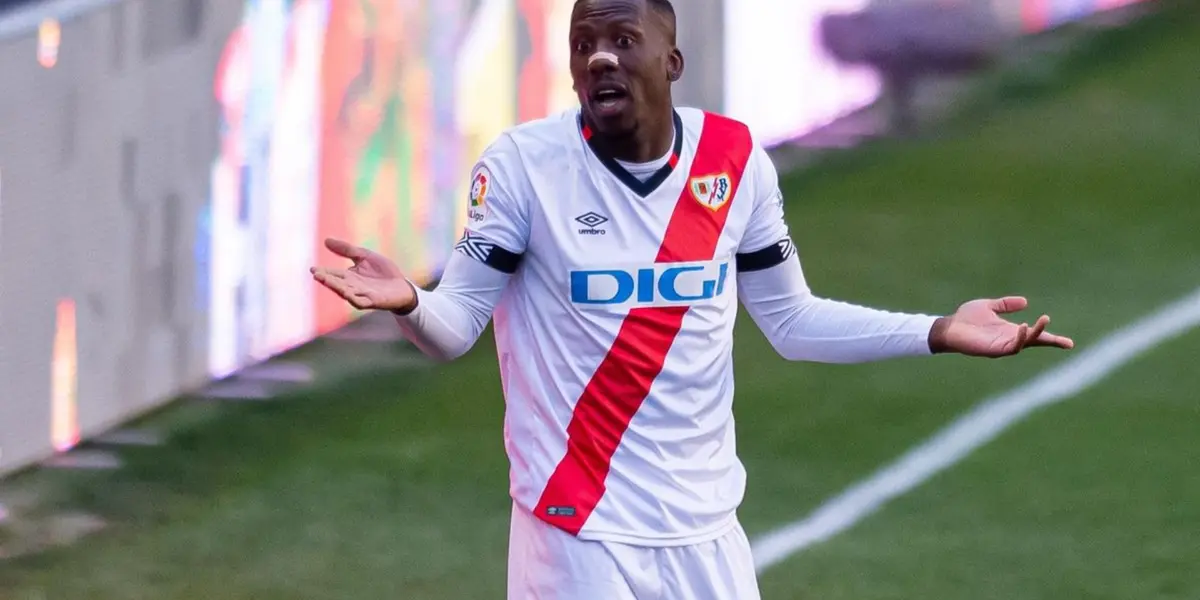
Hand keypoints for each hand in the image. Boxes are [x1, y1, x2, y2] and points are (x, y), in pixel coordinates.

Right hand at [310, 238, 416, 311]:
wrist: (403, 287)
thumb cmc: (383, 272)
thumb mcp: (365, 256)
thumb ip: (347, 250)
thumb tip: (326, 240)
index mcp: (350, 276)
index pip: (334, 274)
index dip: (324, 272)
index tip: (312, 269)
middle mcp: (353, 287)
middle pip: (337, 283)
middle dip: (327, 280)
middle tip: (316, 275)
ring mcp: (363, 295)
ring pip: (346, 292)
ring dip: (336, 287)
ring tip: (326, 281)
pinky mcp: (373, 301)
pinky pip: (361, 301)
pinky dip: (353, 298)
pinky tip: (346, 294)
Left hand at [929, 297, 1074, 357]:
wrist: (948, 327)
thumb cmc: (966, 318)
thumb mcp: (989, 306)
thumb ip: (1006, 304)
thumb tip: (1025, 302)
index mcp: (1010, 331)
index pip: (1035, 336)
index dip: (1052, 339)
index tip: (1070, 344)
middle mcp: (1009, 340)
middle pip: (1035, 341)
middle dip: (1049, 339)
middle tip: (1062, 337)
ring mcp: (1002, 346)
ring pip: (1025, 343)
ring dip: (1035, 333)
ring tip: (1042, 320)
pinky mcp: (993, 350)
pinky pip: (1011, 346)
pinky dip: (1019, 338)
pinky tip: (1023, 327)